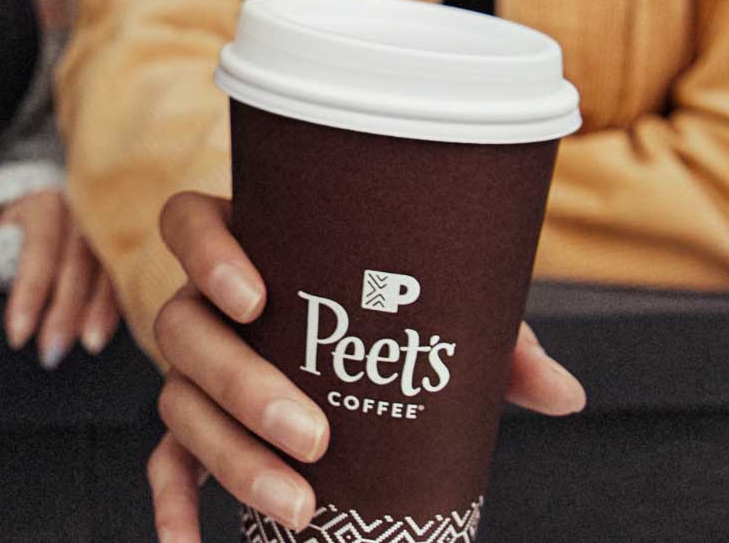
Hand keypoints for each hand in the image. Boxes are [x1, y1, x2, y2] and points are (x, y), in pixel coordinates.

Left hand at [0, 188, 121, 367]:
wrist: (41, 208)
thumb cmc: (7, 228)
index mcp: (45, 204)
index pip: (40, 249)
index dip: (30, 293)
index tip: (18, 334)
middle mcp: (82, 212)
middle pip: (77, 263)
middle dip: (66, 311)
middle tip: (51, 352)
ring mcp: (105, 229)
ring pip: (107, 270)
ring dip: (100, 311)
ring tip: (89, 345)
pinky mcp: (121, 248)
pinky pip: (124, 277)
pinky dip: (118, 307)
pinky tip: (106, 333)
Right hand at [143, 191, 585, 541]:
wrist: (349, 333)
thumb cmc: (391, 304)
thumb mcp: (440, 305)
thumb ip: (494, 338)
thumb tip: (564, 395)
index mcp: (250, 242)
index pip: (189, 223)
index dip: (208, 255)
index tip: (257, 295)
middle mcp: (205, 301)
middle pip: (184, 329)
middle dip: (243, 387)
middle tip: (313, 434)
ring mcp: (192, 366)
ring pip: (179, 402)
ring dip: (231, 457)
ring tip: (297, 504)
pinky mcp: (190, 424)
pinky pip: (165, 463)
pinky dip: (173, 506)